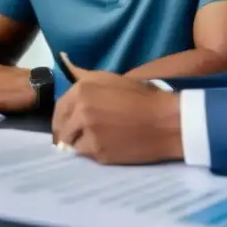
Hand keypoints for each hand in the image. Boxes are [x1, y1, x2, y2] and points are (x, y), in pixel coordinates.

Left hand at [51, 57, 183, 164]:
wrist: (166, 121)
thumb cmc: (143, 97)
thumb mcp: (112, 79)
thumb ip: (86, 80)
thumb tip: (66, 70)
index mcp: (82, 90)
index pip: (59, 108)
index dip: (60, 118)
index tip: (64, 125)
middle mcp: (80, 111)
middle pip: (63, 129)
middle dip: (68, 134)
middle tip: (77, 138)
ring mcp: (88, 133)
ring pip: (73, 144)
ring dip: (81, 144)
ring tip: (97, 141)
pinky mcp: (99, 152)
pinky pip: (87, 155)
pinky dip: (94, 153)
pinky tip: (108, 147)